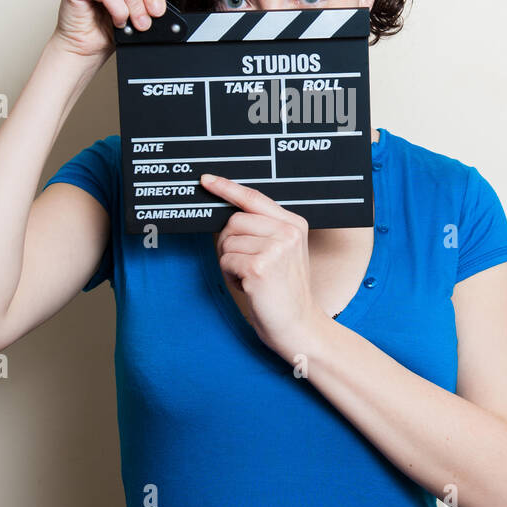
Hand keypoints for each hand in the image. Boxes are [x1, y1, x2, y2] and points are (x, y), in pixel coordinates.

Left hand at [201, 173, 331, 360]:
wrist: (299, 326)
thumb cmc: (284, 292)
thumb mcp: (281, 252)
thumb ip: (262, 230)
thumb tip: (226, 218)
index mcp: (293, 224)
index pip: (254, 197)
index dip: (227, 188)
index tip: (207, 180)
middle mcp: (287, 232)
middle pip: (234, 221)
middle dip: (230, 244)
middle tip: (247, 265)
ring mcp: (275, 248)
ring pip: (227, 243)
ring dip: (231, 263)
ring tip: (253, 278)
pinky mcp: (260, 267)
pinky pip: (226, 261)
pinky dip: (231, 276)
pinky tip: (250, 286)